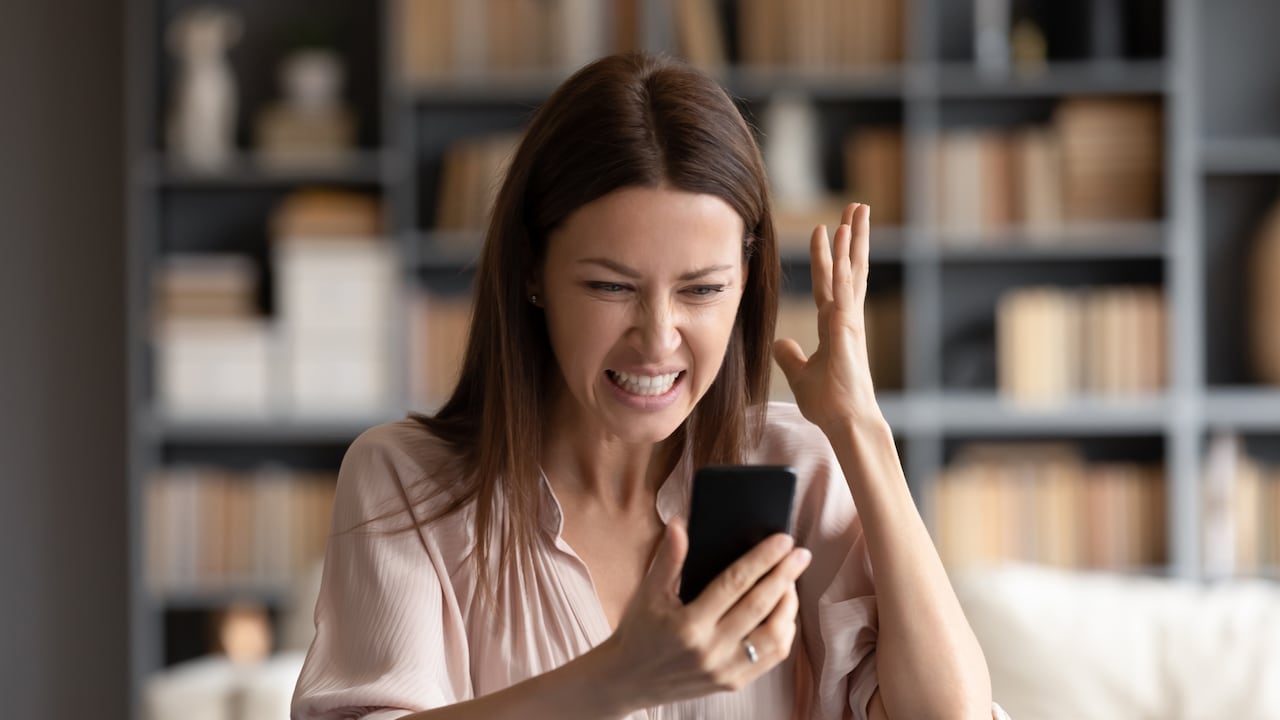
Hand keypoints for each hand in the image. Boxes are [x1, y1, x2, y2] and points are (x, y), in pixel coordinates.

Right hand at [601, 520, 811, 709]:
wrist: (629, 681)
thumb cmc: (639, 631)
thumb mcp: (647, 594)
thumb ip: (668, 558)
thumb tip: (681, 523)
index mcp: (688, 624)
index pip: (734, 583)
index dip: (762, 559)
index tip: (783, 540)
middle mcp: (709, 650)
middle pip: (759, 607)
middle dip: (785, 576)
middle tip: (801, 554)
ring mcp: (724, 670)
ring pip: (773, 636)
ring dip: (788, 606)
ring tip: (790, 582)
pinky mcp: (733, 683)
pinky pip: (771, 657)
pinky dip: (784, 632)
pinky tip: (783, 612)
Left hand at [773, 202, 882, 435]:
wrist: (846, 422)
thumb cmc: (830, 402)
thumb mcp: (801, 374)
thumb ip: (790, 355)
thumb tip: (780, 343)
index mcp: (835, 325)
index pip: (830, 282)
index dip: (829, 256)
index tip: (827, 230)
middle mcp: (845, 317)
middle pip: (850, 267)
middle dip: (852, 236)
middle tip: (857, 206)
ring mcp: (849, 320)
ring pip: (851, 270)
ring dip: (852, 239)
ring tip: (855, 210)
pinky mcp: (847, 327)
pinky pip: (843, 288)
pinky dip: (842, 263)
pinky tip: (843, 241)